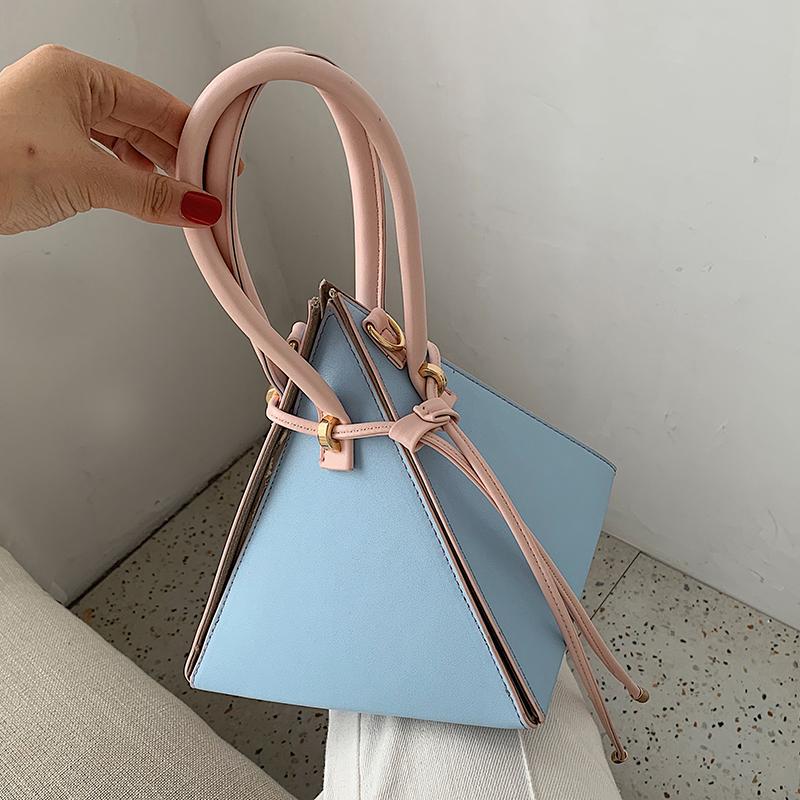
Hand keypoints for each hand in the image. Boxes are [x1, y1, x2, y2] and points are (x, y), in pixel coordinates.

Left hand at [0, 44, 223, 233]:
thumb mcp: (86, 178)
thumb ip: (150, 194)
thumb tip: (196, 205)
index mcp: (75, 75)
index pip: (156, 103)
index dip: (194, 136)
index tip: (220, 163)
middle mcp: (65, 91)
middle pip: (143, 123)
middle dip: (177, 159)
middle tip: (207, 188)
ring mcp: (55, 120)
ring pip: (125, 144)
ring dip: (154, 174)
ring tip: (180, 200)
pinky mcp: (48, 150)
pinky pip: (104, 161)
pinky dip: (129, 181)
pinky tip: (145, 199)